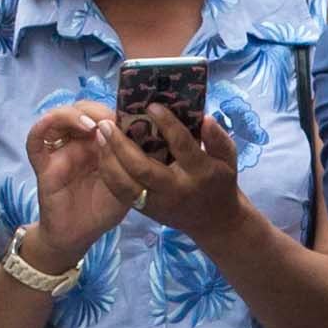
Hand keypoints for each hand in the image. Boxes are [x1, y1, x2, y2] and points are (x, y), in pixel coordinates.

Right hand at [20, 101, 135, 267]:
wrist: (78, 236)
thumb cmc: (102, 210)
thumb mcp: (127, 185)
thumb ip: (129, 162)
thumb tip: (130, 132)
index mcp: (101, 144)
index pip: (104, 114)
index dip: (115, 110)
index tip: (130, 116)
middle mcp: (79, 143)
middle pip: (81, 109)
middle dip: (96, 109)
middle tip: (111, 120)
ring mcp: (60, 151)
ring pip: (58, 116)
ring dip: (73, 114)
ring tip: (92, 125)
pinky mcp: (44, 164)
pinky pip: (35, 140)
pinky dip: (43, 125)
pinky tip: (56, 124)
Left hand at [104, 106, 253, 248]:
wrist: (214, 222)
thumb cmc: (220, 181)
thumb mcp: (228, 158)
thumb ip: (218, 138)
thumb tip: (205, 118)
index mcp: (199, 173)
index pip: (181, 145)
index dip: (166, 124)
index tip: (151, 106)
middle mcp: (175, 189)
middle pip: (143, 168)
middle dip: (121, 145)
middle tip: (107, 123)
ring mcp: (158, 203)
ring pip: (125, 185)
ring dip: (108, 159)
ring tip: (99, 136)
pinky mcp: (145, 211)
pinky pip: (121, 194)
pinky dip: (108, 174)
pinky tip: (102, 154)